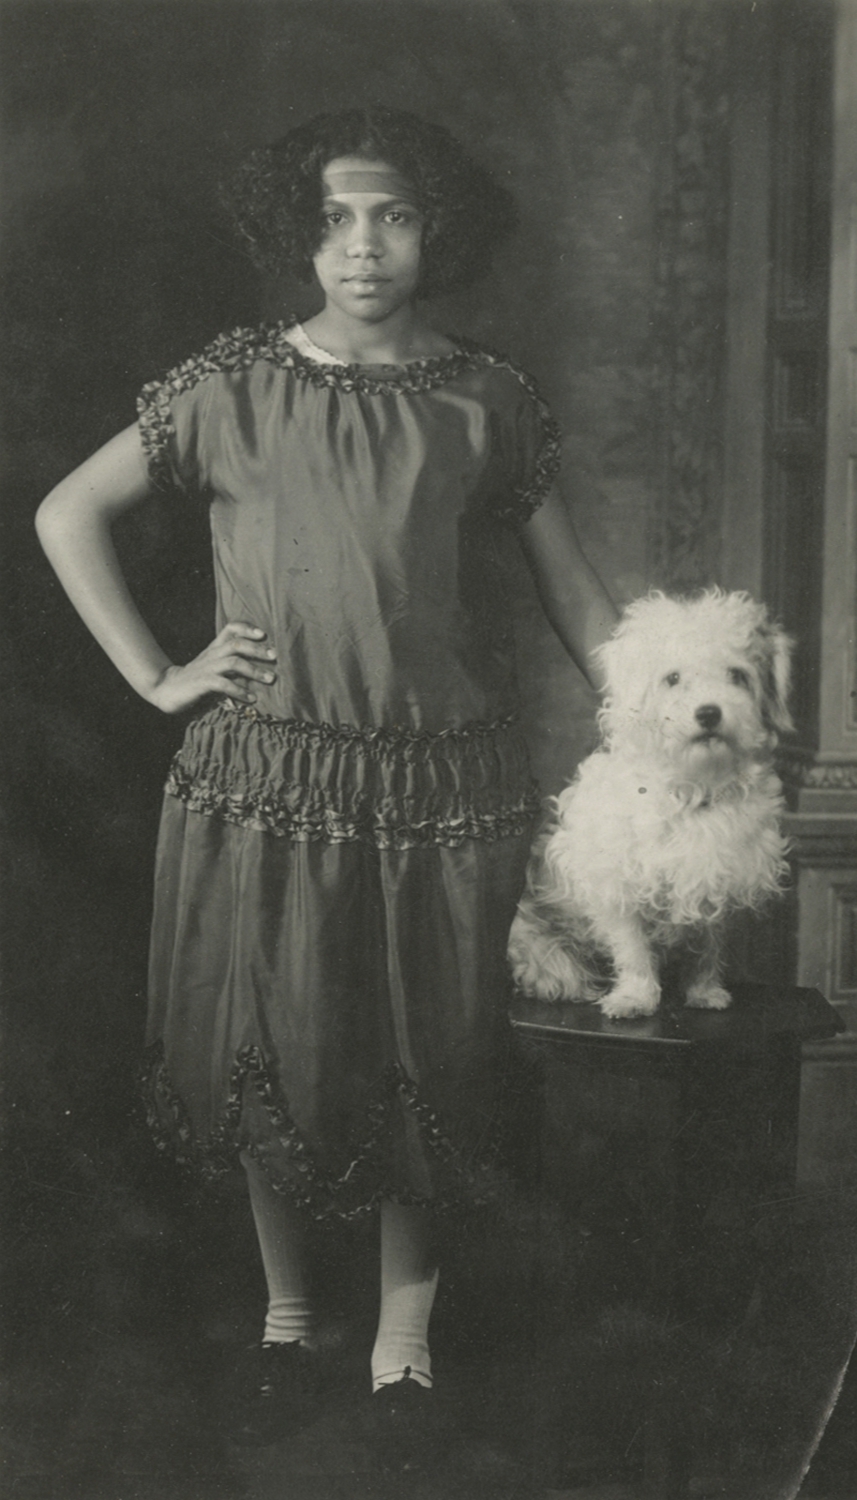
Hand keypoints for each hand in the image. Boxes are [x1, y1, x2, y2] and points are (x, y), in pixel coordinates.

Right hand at [147, 622, 276, 714]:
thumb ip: (232, 664)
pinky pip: (224, 684)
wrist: (167, 689)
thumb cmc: (196, 679)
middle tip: (275, 656)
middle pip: (236, 644)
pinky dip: (240, 690)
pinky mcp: (202, 683)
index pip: (230, 628)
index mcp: (215, 648)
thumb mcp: (214, 666)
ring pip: (234, 662)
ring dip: (254, 670)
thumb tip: (262, 668)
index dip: (247, 628)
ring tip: (270, 679)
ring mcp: (207, 668)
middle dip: (258, 649)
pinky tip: (251, 698)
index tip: (263, 634)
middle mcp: (212, 654)